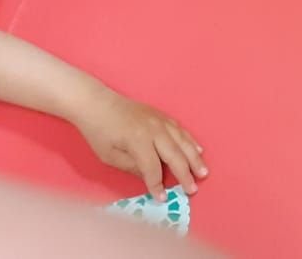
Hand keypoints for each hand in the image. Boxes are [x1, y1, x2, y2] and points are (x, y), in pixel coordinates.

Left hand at [73, 90, 206, 197]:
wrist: (97, 103)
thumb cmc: (99, 132)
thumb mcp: (109, 156)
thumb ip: (132, 167)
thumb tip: (150, 177)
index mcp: (138, 141)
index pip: (153, 168)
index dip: (157, 185)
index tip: (162, 198)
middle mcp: (155, 130)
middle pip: (175, 155)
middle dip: (185, 174)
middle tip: (193, 189)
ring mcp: (161, 121)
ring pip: (183, 142)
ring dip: (195, 158)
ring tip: (203, 172)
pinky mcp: (162, 116)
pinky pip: (181, 130)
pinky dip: (191, 142)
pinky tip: (198, 150)